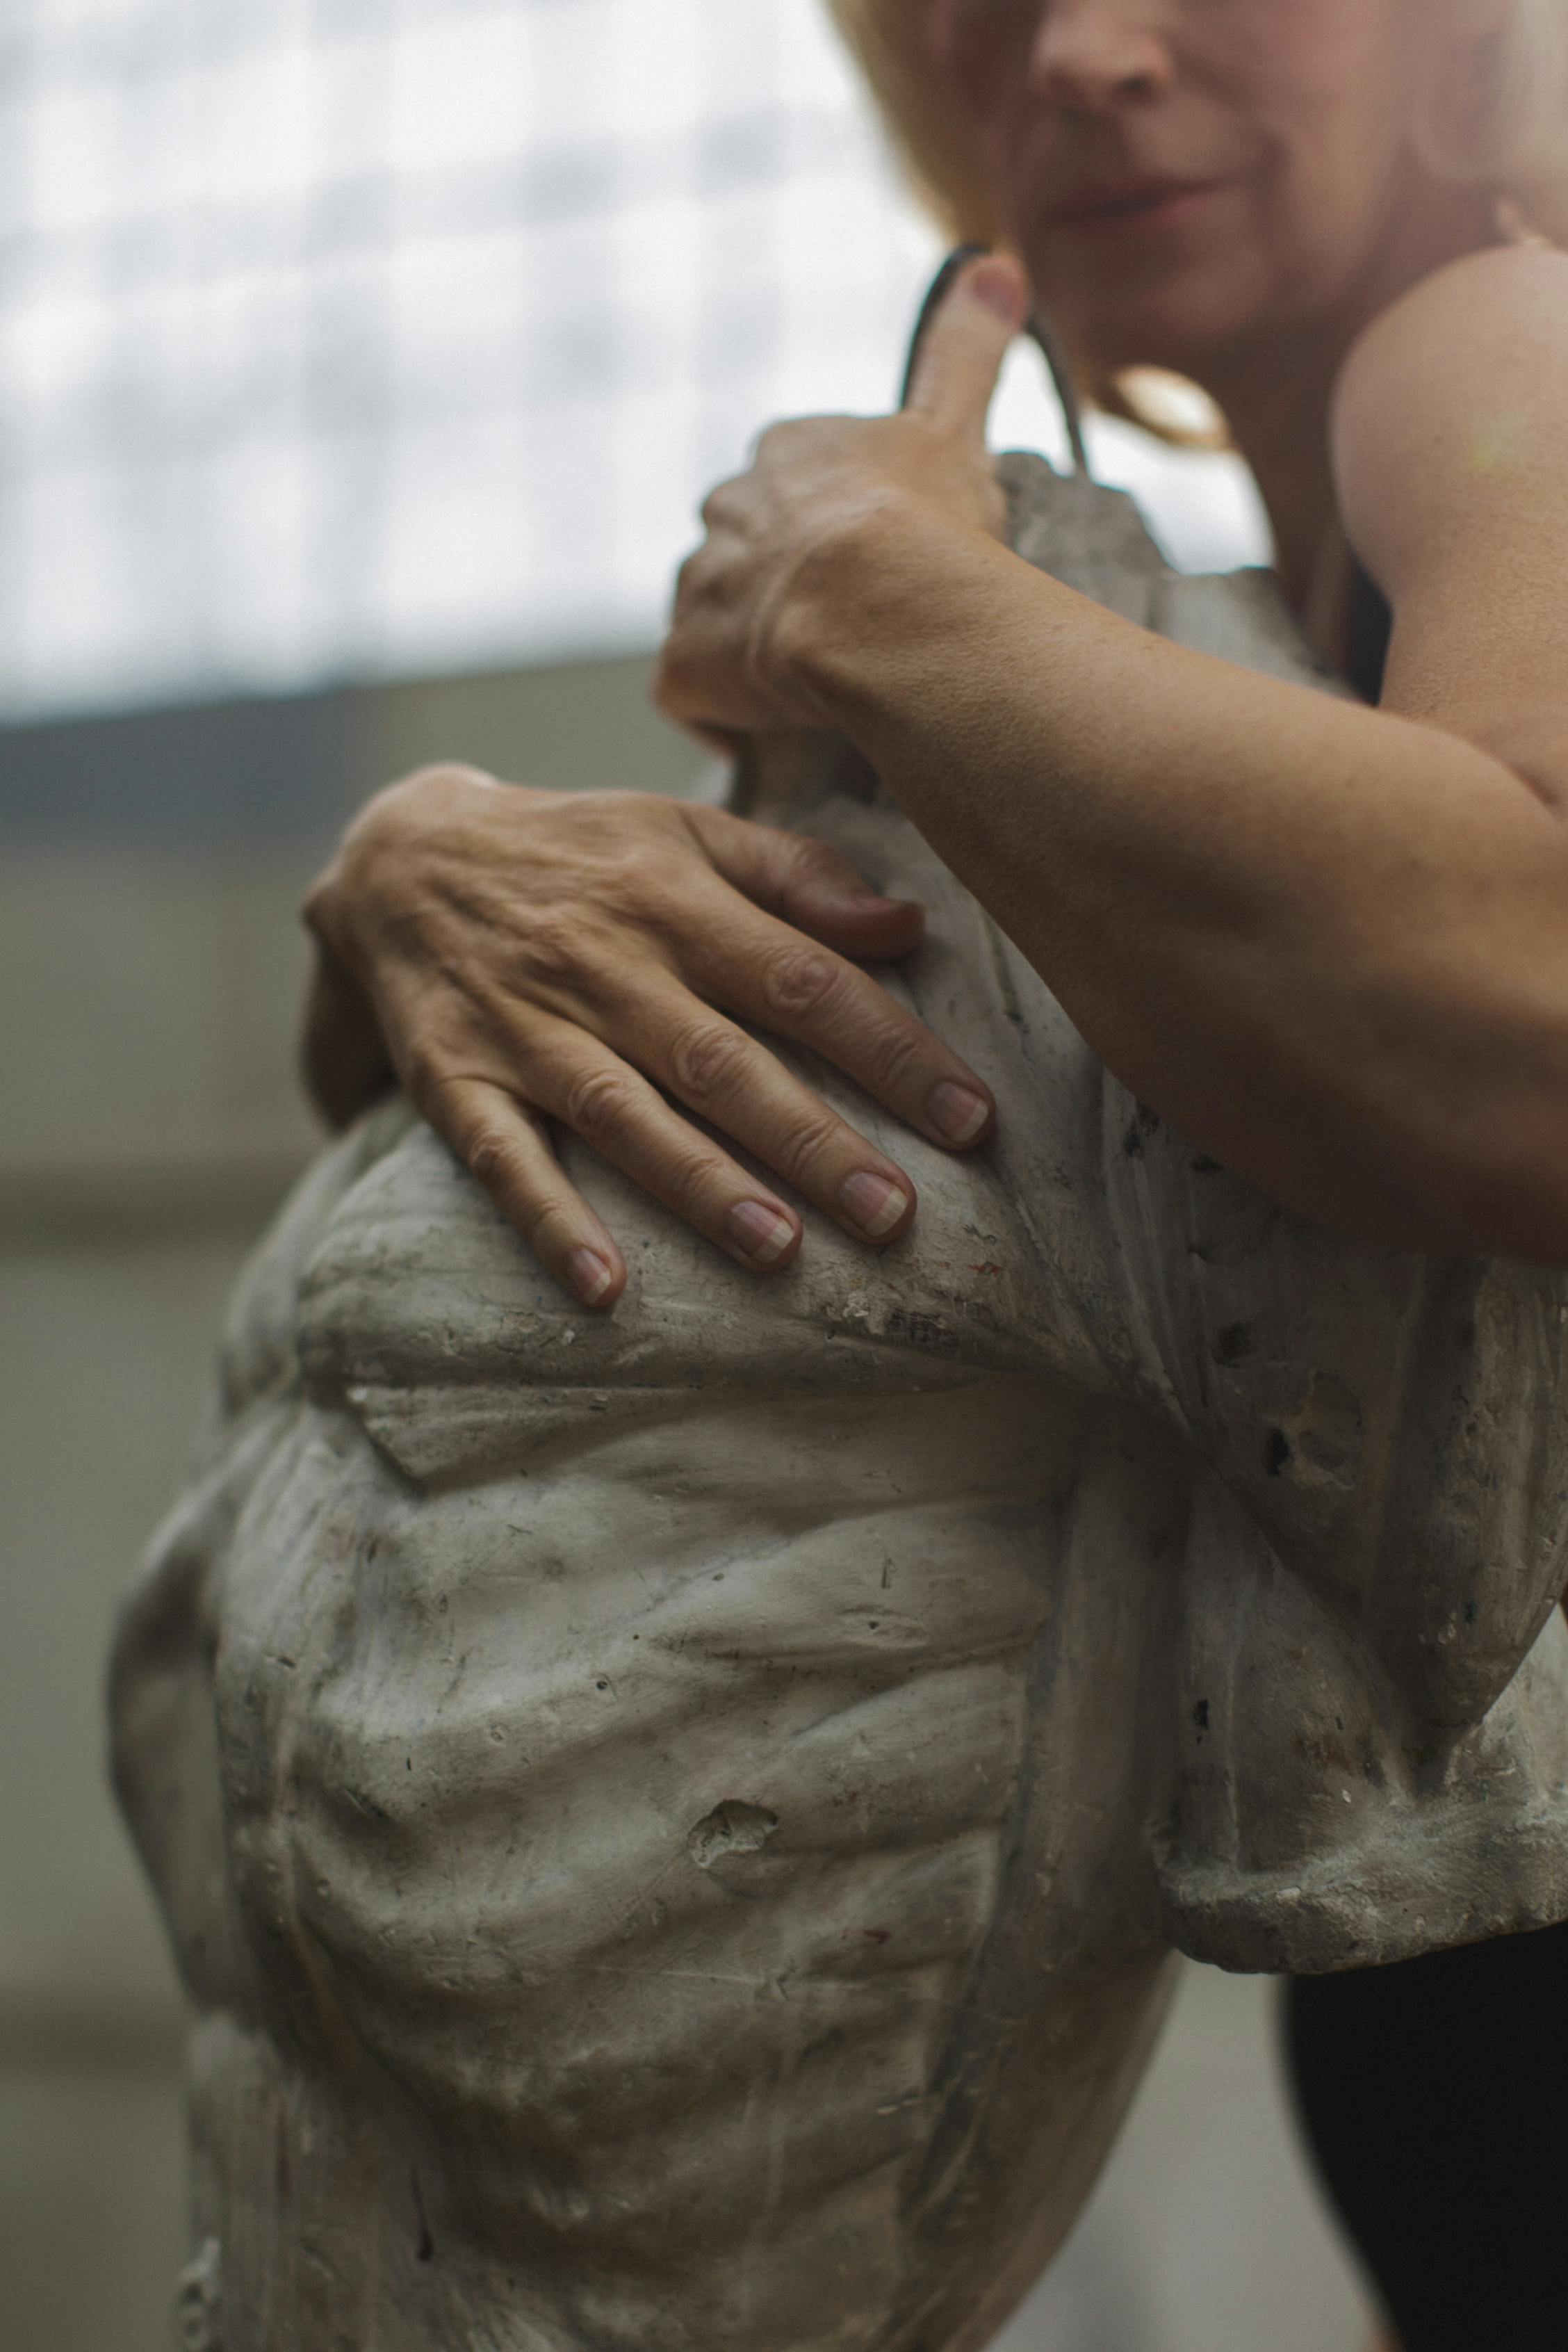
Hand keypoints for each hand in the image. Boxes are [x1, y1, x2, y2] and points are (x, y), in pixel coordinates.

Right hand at [302, 764, 995, 1307]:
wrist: (400, 855)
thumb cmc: (581, 851)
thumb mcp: (683, 831)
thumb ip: (796, 874)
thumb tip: (909, 927)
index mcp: (677, 902)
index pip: (804, 980)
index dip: (890, 1050)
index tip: (970, 1120)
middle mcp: (608, 967)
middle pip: (723, 1060)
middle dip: (811, 1139)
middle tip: (893, 1214)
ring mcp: (529, 1031)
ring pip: (625, 1114)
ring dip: (700, 1184)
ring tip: (776, 1247)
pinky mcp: (459, 1082)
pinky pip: (504, 1161)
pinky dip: (552, 1223)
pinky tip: (605, 1288)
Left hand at [656, 252, 1027, 737]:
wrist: (882, 606)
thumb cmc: (926, 522)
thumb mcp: (953, 424)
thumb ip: (965, 352)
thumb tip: (993, 264)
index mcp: (786, 455)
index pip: (792, 483)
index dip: (829, 526)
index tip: (872, 561)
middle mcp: (725, 511)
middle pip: (742, 546)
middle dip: (779, 582)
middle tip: (844, 627)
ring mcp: (697, 590)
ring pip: (712, 615)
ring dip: (747, 645)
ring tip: (812, 680)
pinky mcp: (683, 664)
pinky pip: (687, 690)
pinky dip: (718, 708)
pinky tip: (764, 724)